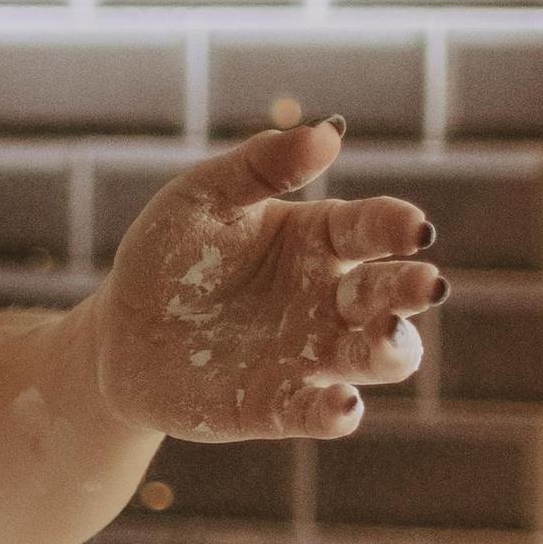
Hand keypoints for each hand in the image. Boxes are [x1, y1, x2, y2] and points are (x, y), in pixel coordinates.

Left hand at [92, 120, 439, 441]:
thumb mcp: (202, 198)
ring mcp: (311, 355)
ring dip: (392, 350)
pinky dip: (338, 412)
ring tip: (386, 338)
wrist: (119, 335)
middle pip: (390, 293)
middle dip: (411, 289)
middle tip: (424, 284)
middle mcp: (330, 298)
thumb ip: (260, 166)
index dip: (398, 226)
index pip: (374, 227)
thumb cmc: (168, 256)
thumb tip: (330, 131)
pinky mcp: (280, 406)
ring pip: (377, 356)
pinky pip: (321, 412)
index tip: (413, 228)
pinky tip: (342, 406)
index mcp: (321, 239)